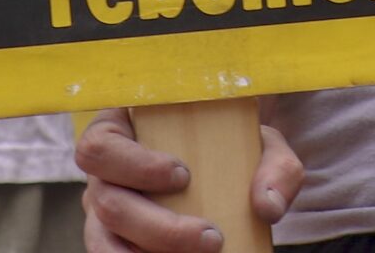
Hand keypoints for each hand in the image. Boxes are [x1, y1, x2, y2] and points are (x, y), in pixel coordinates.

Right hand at [76, 108, 301, 252]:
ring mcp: (105, 216)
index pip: (99, 146)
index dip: (134, 164)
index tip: (184, 174)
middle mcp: (104, 177)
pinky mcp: (117, 245)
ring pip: (103, 244)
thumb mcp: (259, 144)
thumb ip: (276, 166)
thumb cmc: (232, 147)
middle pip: (106, 204)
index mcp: (120, 132)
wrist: (230, 170)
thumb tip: (266, 206)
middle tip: (212, 236)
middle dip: (159, 227)